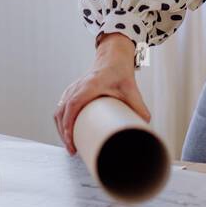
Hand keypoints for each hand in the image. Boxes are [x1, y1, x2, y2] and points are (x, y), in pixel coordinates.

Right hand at [52, 34, 151, 154]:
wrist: (112, 57)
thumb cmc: (119, 71)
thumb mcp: (131, 89)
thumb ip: (139, 107)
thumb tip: (146, 124)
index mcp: (90, 85)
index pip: (73, 105)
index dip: (69, 124)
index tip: (71, 141)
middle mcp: (77, 86)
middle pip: (62, 112)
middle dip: (64, 133)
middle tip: (72, 149)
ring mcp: (72, 88)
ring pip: (59, 111)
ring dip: (61, 128)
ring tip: (70, 144)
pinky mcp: (71, 91)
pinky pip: (61, 107)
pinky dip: (61, 121)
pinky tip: (66, 132)